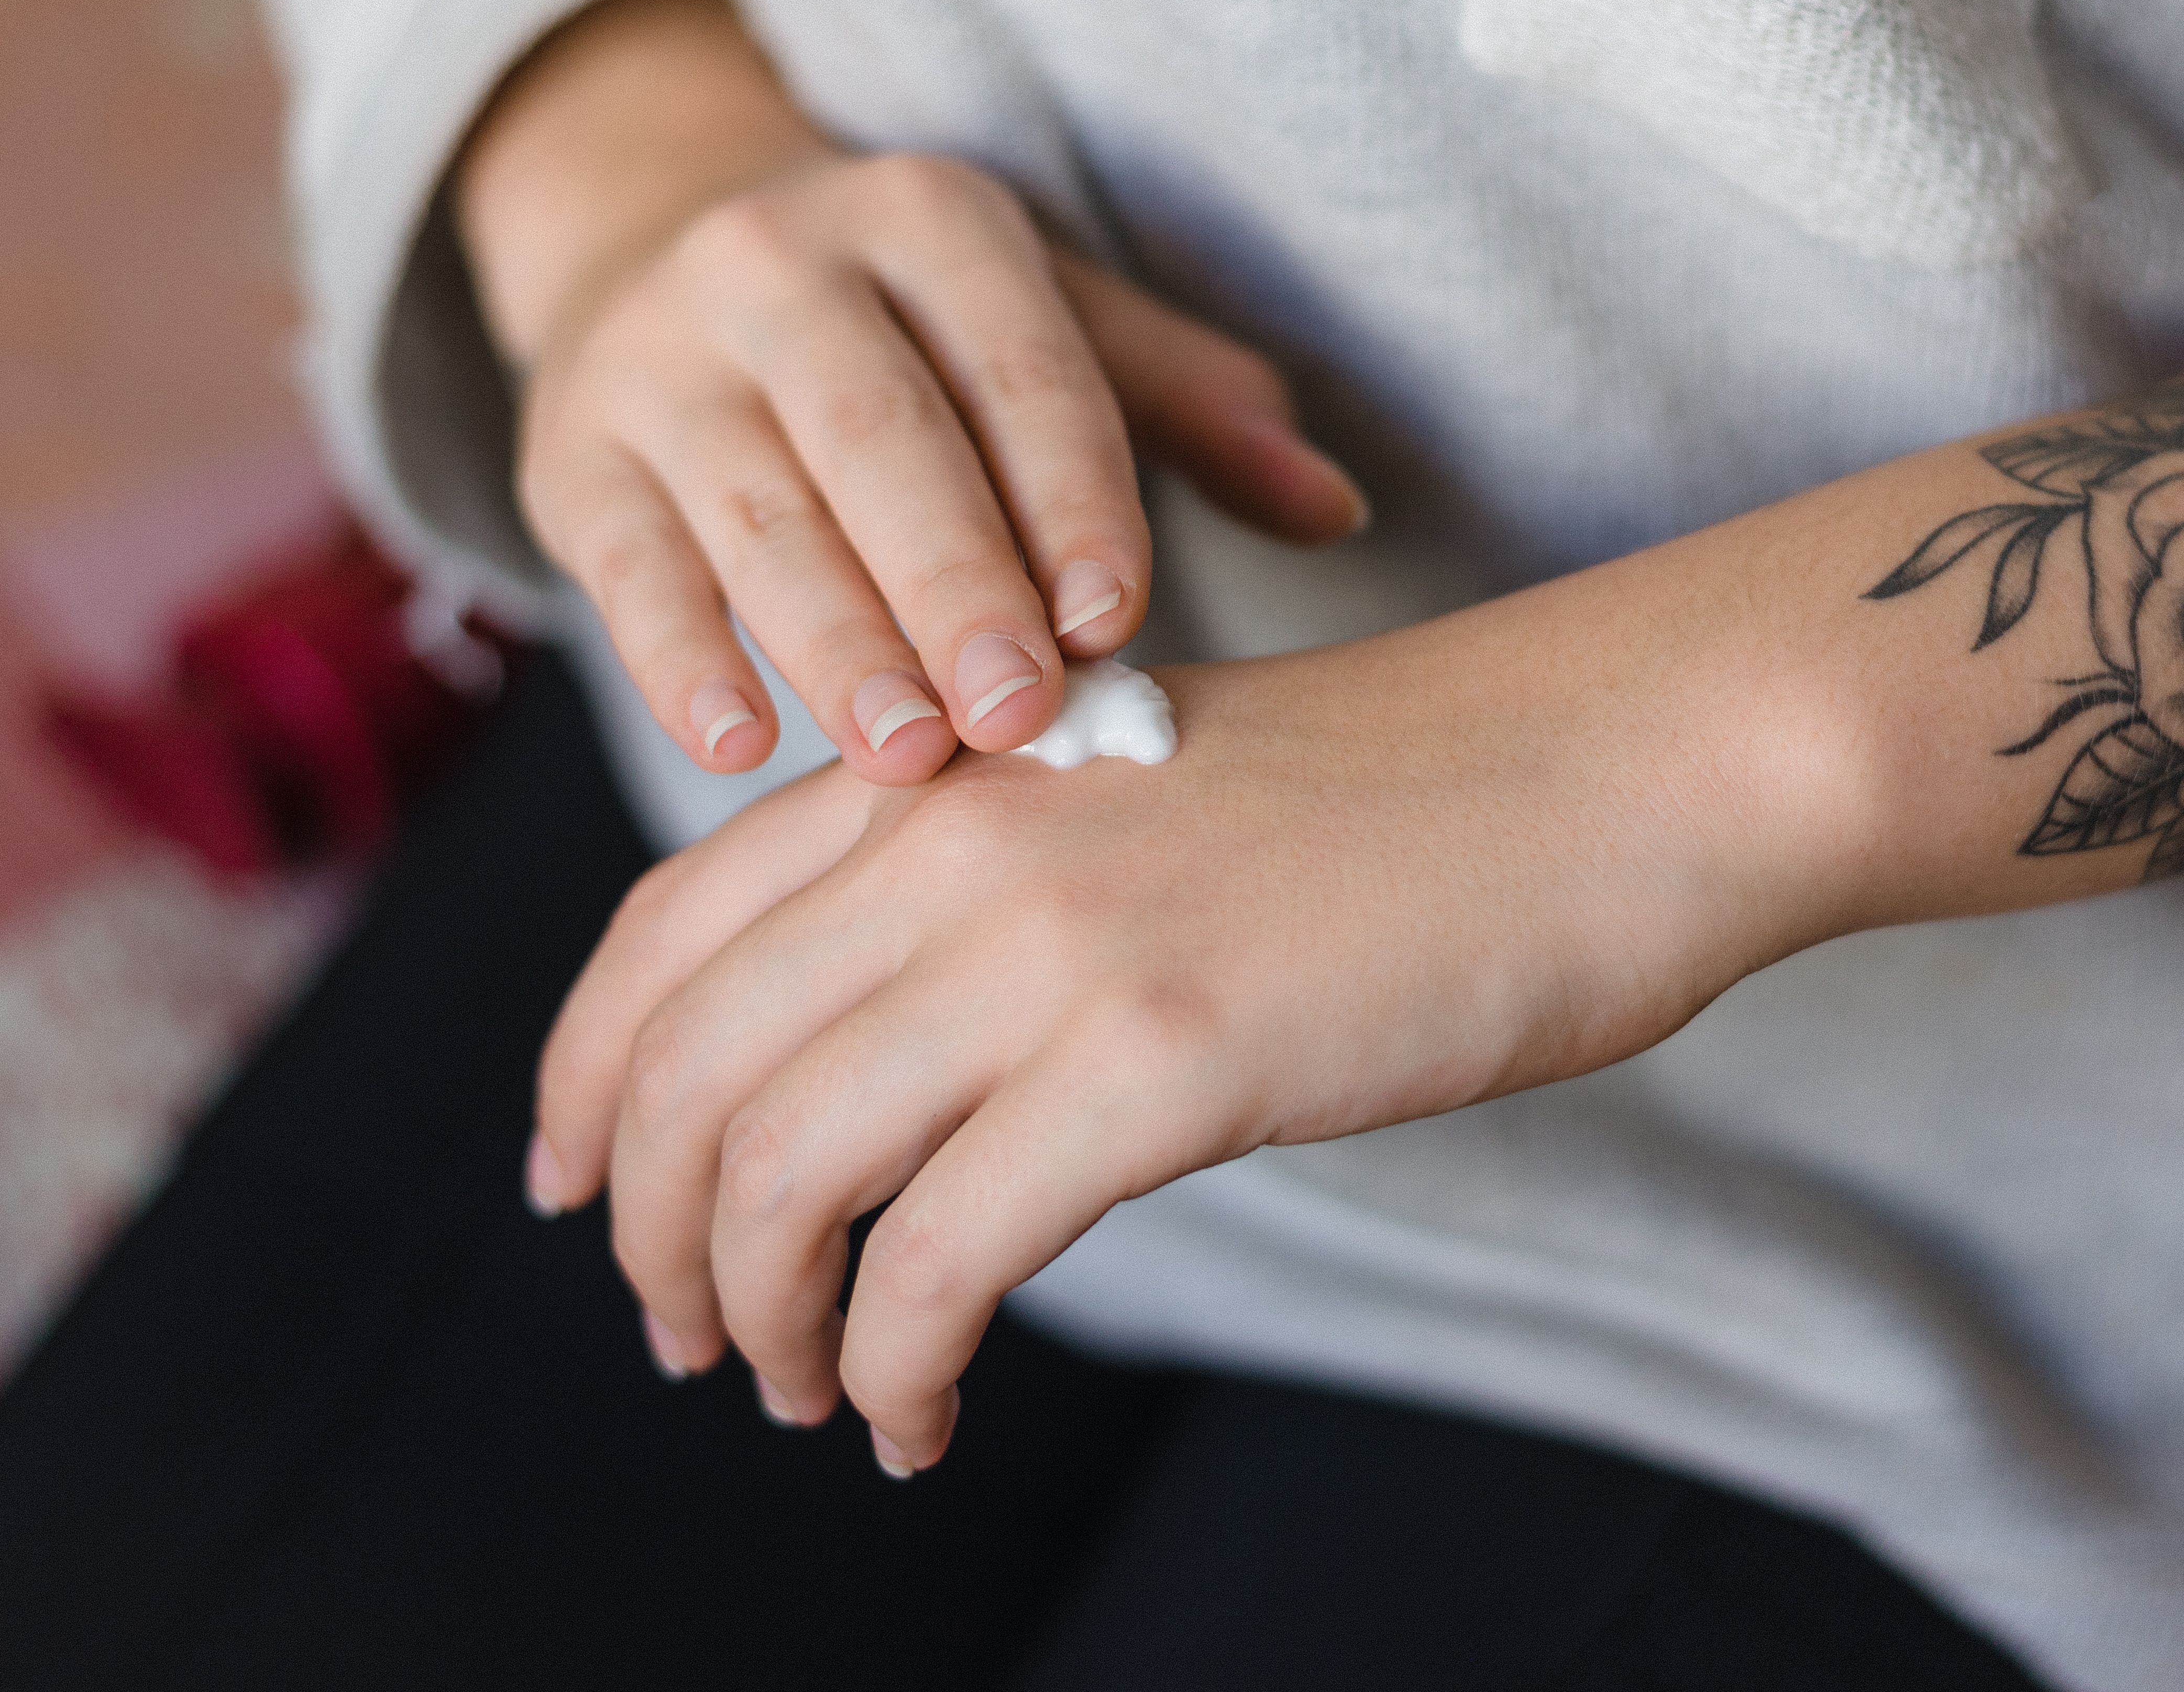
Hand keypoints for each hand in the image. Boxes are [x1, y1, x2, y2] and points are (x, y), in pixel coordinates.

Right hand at [458, 0, 1366, 784]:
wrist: (659, 240)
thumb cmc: (918, 333)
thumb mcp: (1057, 327)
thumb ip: (1196, 412)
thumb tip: (1344, 509)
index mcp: (927, 217)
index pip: (1017, 363)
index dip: (1068, 494)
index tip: (1113, 622)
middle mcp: (775, 260)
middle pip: (876, 436)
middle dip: (952, 583)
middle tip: (1016, 718)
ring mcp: (655, 354)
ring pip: (751, 508)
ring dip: (831, 639)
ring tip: (903, 756)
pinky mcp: (567, 450)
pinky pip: (620, 564)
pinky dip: (675, 656)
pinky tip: (734, 744)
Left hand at [523, 583, 1844, 1473]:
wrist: (1606, 767)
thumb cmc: (1411, 801)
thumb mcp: (1137, 795)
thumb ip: (992, 882)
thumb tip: (889, 1049)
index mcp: (942, 766)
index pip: (665, 931)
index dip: (585, 1082)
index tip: (577, 1191)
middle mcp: (954, 838)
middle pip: (686, 1072)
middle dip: (655, 1238)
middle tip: (696, 1338)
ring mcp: (1050, 944)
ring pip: (777, 1174)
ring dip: (762, 1319)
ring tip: (812, 1393)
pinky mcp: (1157, 1059)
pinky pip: (938, 1263)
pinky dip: (899, 1368)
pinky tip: (925, 1417)